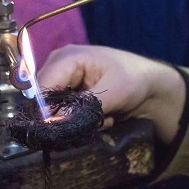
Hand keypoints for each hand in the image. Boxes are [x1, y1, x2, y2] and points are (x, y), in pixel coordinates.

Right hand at [37, 44, 185, 141]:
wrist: (147, 85)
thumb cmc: (134, 80)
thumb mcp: (112, 94)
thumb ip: (81, 108)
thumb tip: (52, 124)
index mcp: (66, 58)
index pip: (40, 90)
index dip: (45, 114)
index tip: (64, 130)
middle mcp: (57, 67)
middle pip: (43, 103)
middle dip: (69, 117)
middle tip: (96, 118)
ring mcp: (61, 80)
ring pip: (53, 113)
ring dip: (78, 120)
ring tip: (103, 115)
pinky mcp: (67, 94)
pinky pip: (63, 115)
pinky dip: (82, 120)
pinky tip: (102, 115)